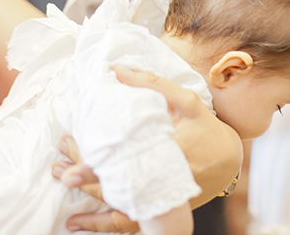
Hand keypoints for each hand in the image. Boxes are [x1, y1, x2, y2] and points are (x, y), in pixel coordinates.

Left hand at [54, 65, 241, 231]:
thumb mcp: (186, 102)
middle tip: (58, 168)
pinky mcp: (160, 207)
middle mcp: (162, 180)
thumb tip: (116, 70)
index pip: (125, 162)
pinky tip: (78, 222)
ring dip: (87, 198)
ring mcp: (161, 197)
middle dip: (84, 177)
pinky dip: (102, 224)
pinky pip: (128, 222)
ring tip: (63, 182)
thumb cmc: (208, 129)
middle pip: (116, 184)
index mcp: (168, 153)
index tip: (70, 169)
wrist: (231, 162)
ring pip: (118, 206)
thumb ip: (152, 85)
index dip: (95, 168)